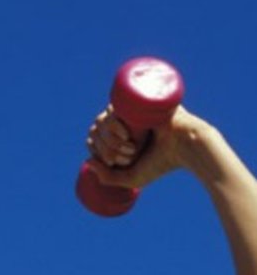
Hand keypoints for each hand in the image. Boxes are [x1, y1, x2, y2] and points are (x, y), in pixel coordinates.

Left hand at [85, 105, 213, 188]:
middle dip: (109, 148)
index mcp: (118, 132)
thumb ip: (108, 177)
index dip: (98, 151)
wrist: (187, 147)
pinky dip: (115, 120)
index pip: (96, 136)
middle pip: (99, 127)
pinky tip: (126, 133)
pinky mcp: (140, 97)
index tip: (112, 163)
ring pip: (105, 117)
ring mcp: (131, 107)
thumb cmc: (162, 164)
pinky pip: (117, 102)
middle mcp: (123, 118)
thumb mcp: (131, 178)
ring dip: (113, 137)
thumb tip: (87, 162)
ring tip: (133, 149)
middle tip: (130, 157)